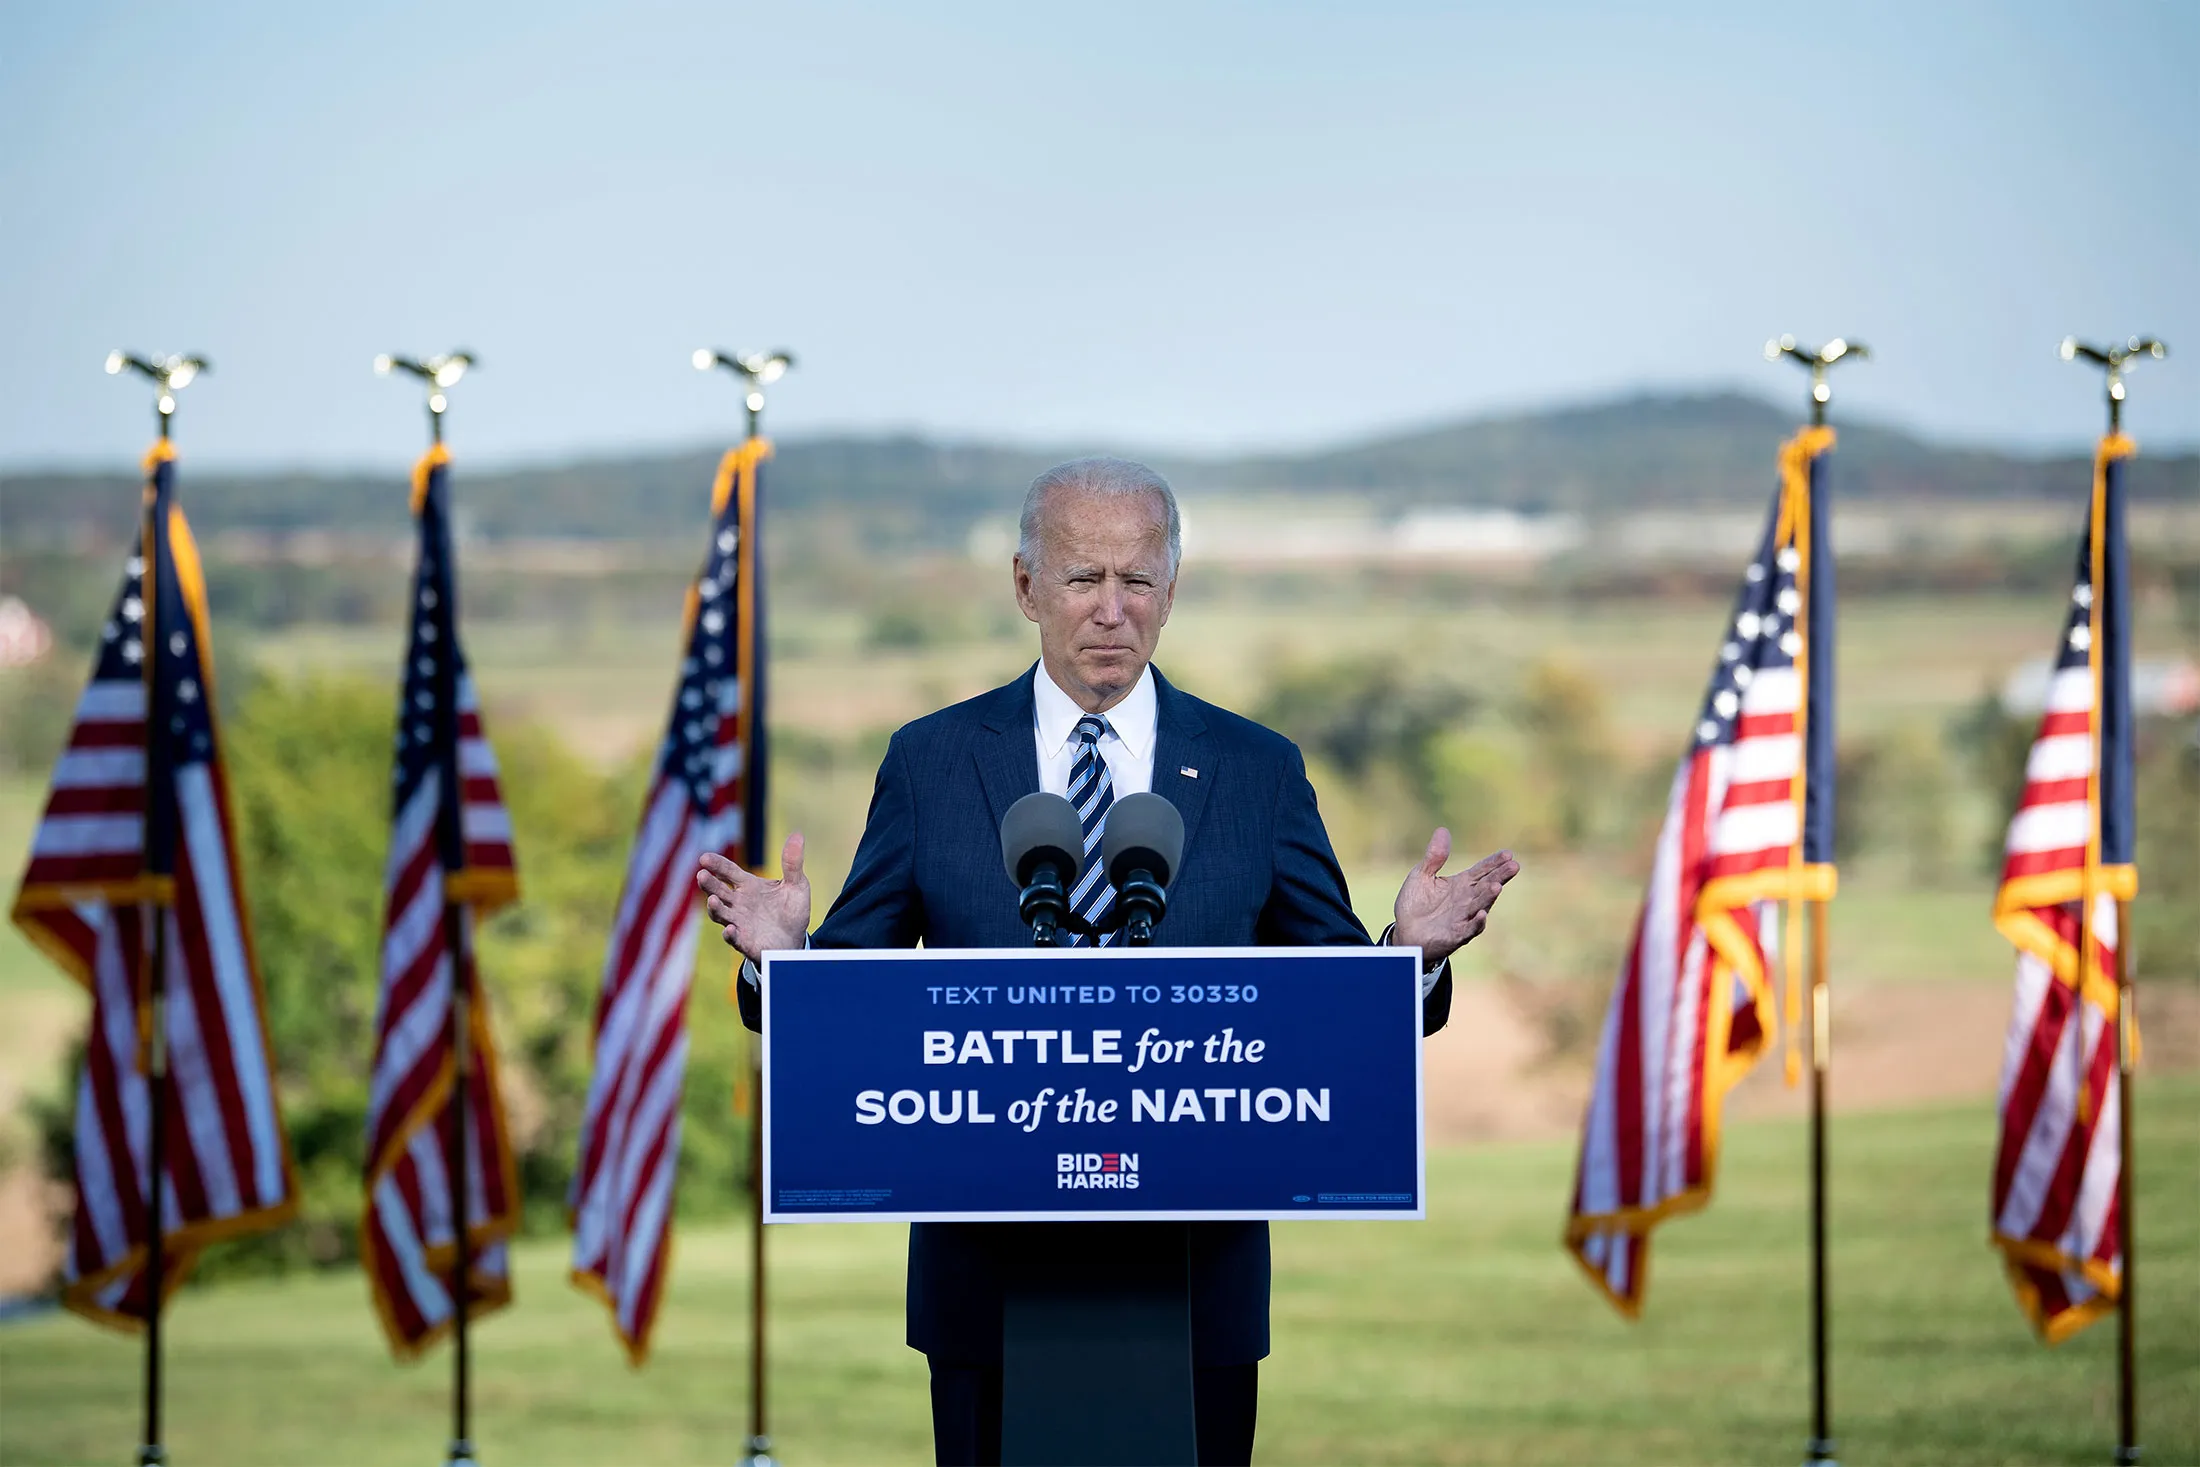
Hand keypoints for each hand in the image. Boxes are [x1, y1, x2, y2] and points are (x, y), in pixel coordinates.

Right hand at [696, 833, 811, 964]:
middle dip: (709, 883)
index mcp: (748, 886)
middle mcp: (738, 903)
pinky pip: (734, 938)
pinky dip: (730, 934)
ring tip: (713, 900)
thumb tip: (797, 835)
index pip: (728, 872)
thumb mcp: (797, 885)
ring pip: (720, 914)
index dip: (716, 864)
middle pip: (718, 890)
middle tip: (702, 875)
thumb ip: (793, 863)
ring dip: (714, 907)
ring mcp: (739, 922)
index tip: (704, 858)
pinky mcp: (744, 941)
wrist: (795, 940)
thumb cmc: (791, 911)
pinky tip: (730, 929)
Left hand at [1390, 830, 1519, 968]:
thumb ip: (1434, 857)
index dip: (1494, 863)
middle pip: (1486, 886)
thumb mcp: (1421, 875)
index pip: (1481, 871)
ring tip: (1496, 886)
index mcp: (1461, 884)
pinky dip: (1476, 922)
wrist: (1404, 933)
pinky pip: (1469, 929)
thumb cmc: (1415, 904)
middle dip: (1500, 876)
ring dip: (1489, 897)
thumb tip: (1443, 830)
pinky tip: (1482, 914)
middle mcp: (1467, 900)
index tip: (1508, 854)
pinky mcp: (1456, 935)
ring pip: (1480, 905)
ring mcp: (1463, 917)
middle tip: (1514, 865)